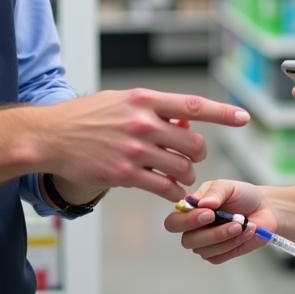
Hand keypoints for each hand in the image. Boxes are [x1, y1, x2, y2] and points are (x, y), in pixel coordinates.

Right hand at [36, 89, 249, 202]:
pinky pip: (164, 188)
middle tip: (189, 159)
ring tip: (178, 177)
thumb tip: (183, 119)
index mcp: (144, 100)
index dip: (222, 113)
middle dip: (196, 155)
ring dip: (186, 176)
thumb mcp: (120, 100)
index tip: (243, 117)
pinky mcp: (125, 175)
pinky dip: (174, 193)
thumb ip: (151, 108)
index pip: (193, 105)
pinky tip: (171, 192)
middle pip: (193, 143)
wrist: (51, 136)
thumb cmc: (85, 116)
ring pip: (182, 168)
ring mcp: (135, 150)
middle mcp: (143, 123)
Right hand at [163, 179, 275, 265]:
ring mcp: (205, 244)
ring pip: (205, 250)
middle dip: (211, 233)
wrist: (264, 208)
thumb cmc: (242, 195)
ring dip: (227, 238)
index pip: (174, 222)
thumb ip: (214, 192)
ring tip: (243, 224)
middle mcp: (194, 228)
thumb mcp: (228, 186)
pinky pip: (219, 256)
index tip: (209, 213)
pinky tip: (246, 232)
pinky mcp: (219, 254)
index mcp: (190, 209)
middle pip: (188, 241)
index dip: (187, 221)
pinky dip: (234, 244)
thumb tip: (201, 203)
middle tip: (234, 223)